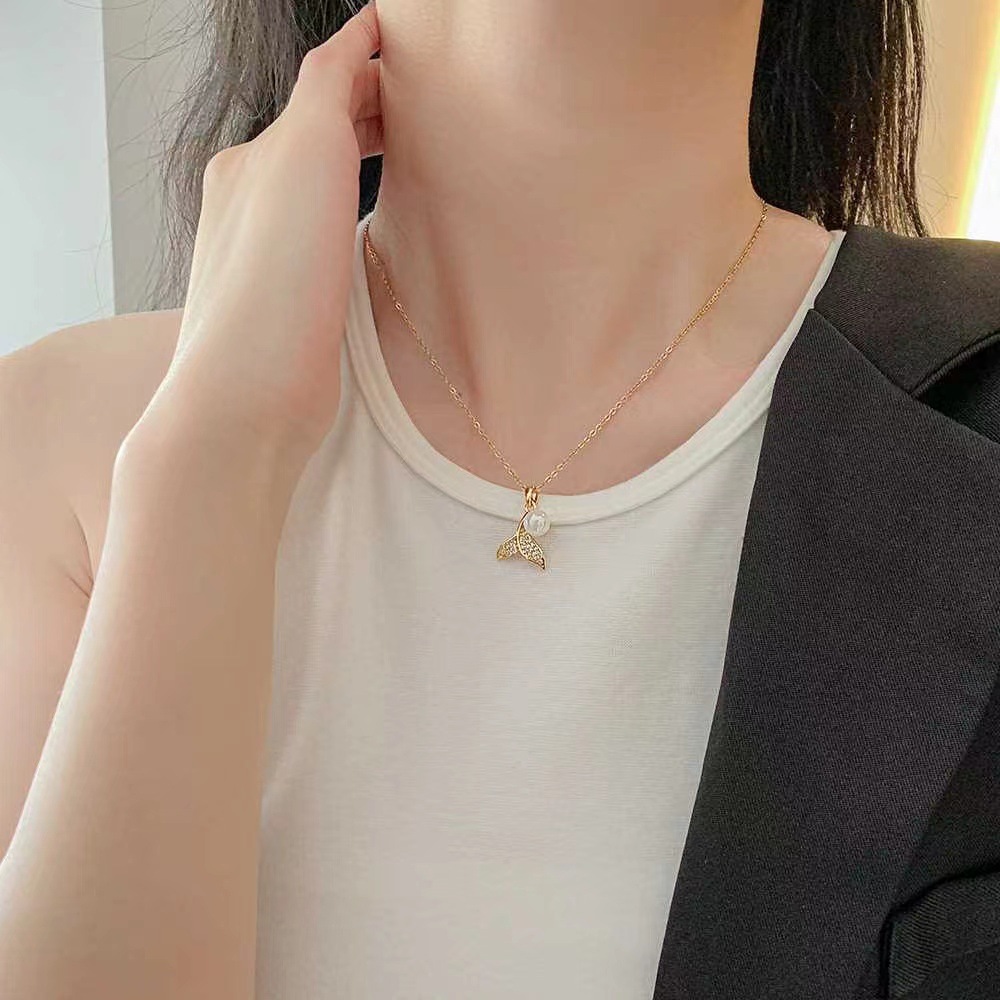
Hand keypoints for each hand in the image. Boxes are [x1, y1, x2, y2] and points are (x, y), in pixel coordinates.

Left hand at [144, 0, 382, 465]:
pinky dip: (356, 213)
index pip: (319, 86)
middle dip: (369, 108)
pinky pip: (328, 237)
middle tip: (426, 101)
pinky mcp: (292, 305)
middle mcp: (250, 202)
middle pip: (317, 135)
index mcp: (249, 161)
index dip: (367, 57)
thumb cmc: (272, 286)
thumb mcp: (302, 158)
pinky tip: (378, 228)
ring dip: (362, 160)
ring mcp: (267, 257)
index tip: (411, 45)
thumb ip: (327, 90)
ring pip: (322, 187)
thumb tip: (354, 41)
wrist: (249, 397)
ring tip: (410, 152)